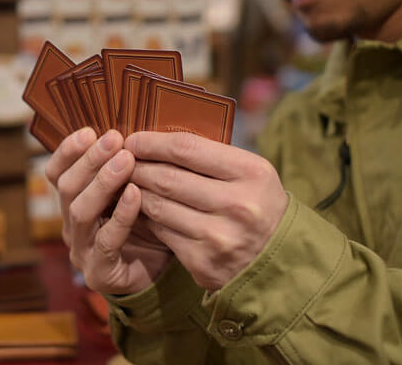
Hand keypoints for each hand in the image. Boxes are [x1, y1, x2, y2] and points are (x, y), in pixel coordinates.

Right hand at [45, 128, 172, 294]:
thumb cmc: (147, 227)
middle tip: (113, 138)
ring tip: (125, 160)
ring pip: (80, 212)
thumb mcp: (134, 192)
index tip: (89, 130)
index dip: (68, 151)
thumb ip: (128, 169)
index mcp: (73, 204)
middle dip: (89, 160)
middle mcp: (71, 227)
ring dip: (102, 182)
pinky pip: (106, 241)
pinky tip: (134, 194)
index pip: (56, 173)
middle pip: (67, 188)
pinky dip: (121, 215)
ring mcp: (82, 251)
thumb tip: (137, 131)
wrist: (161, 277)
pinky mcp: (100, 273)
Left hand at [126, 131, 288, 290]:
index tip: (133, 140)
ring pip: (159, 206)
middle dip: (137, 167)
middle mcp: (237, 204)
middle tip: (121, 161)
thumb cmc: (258, 204)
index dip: (153, 142)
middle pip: (168, 178)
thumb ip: (213, 155)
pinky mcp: (203, 262)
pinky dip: (146, 218)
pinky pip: (162, 232)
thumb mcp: (251, 172)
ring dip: (136, 192)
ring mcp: (219, 237)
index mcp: (251, 172)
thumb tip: (159, 139)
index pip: (187, 148)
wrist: (279, 260)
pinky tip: (140, 208)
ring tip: (127, 182)